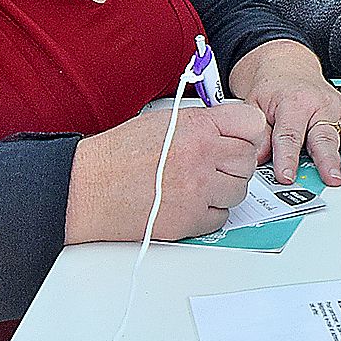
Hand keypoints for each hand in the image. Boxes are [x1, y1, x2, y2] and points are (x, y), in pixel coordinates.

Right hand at [64, 97, 268, 244]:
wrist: (89, 187)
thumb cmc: (118, 154)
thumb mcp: (164, 120)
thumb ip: (202, 123)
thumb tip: (230, 130)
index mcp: (197, 127)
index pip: (252, 124)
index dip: (246, 132)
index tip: (237, 138)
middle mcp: (202, 157)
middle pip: (248, 160)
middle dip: (234, 163)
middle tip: (214, 165)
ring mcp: (198, 190)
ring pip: (239, 191)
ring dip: (224, 189)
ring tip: (198, 184)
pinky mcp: (190, 220)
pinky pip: (221, 217)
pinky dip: (210, 212)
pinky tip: (189, 202)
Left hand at [231, 40, 340, 185]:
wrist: (287, 68)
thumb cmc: (272, 90)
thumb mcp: (254, 107)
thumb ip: (259, 134)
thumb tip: (255, 158)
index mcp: (293, 104)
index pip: (289, 135)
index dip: (286, 158)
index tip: (286, 177)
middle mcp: (320, 107)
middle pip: (326, 137)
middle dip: (330, 160)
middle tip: (334, 178)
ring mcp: (339, 111)